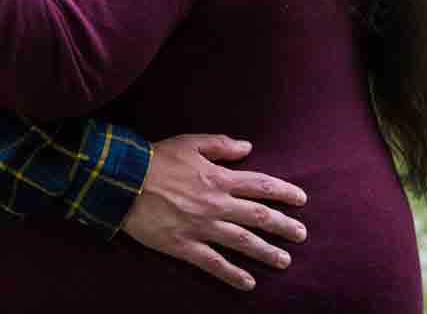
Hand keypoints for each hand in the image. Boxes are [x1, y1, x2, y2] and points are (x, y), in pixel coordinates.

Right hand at [121, 134, 306, 291]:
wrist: (124, 182)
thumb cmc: (156, 159)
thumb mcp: (191, 143)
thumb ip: (221, 145)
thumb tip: (248, 147)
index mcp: (219, 178)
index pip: (261, 185)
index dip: (284, 192)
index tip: (301, 199)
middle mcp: (217, 204)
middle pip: (258, 216)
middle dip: (283, 226)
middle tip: (302, 235)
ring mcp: (202, 227)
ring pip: (243, 242)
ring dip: (266, 252)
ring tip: (284, 260)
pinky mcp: (185, 246)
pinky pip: (214, 264)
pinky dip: (233, 274)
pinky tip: (249, 284)